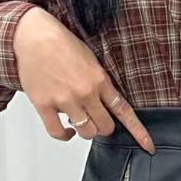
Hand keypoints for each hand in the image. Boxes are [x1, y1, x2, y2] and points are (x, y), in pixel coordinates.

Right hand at [12, 6, 155, 152]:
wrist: (31, 35)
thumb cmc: (59, 43)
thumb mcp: (90, 59)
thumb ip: (100, 83)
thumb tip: (106, 103)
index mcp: (99, 80)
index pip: (123, 110)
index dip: (138, 132)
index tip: (148, 146)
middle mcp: (85, 92)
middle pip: (105, 127)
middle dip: (103, 127)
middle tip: (96, 120)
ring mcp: (65, 100)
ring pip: (86, 132)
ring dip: (85, 131)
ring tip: (79, 120)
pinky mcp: (45, 105)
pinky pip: (58, 132)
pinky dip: (64, 136)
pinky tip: (67, 131)